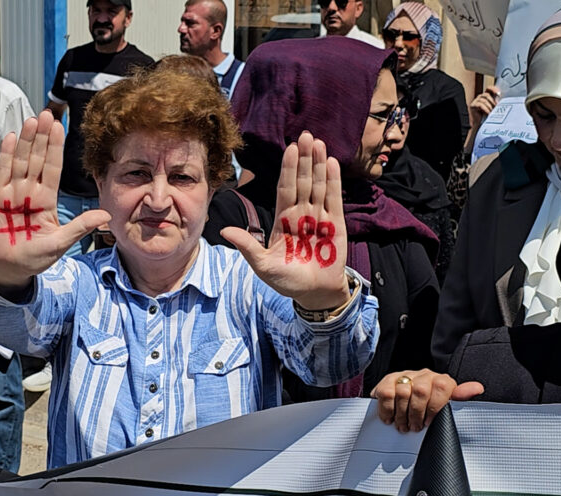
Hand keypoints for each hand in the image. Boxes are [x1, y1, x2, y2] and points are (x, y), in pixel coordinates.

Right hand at [0, 109, 109, 296]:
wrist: (8, 269)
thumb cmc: (33, 257)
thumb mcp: (60, 243)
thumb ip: (80, 227)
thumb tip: (106, 216)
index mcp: (47, 200)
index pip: (53, 168)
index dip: (56, 147)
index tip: (60, 127)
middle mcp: (30, 191)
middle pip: (38, 159)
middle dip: (42, 137)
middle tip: (47, 114)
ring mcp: (12, 192)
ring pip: (21, 161)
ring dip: (26, 141)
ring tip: (32, 121)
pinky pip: (1, 172)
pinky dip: (6, 156)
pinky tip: (12, 138)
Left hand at [222, 132, 349, 310]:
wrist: (314, 294)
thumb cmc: (287, 280)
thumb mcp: (262, 265)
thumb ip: (247, 246)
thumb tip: (223, 230)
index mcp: (283, 220)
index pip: (285, 189)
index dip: (288, 169)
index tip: (290, 149)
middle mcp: (301, 214)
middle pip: (303, 182)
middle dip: (304, 159)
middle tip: (305, 135)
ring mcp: (319, 218)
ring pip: (318, 186)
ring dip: (319, 165)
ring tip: (318, 143)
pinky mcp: (336, 226)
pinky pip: (334, 200)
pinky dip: (333, 182)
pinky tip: (332, 163)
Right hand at [370, 369, 483, 432]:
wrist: (406, 401)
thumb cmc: (429, 408)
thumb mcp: (447, 405)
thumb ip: (461, 397)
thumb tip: (478, 388)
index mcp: (441, 380)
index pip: (442, 386)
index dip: (435, 407)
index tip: (429, 422)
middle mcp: (423, 375)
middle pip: (420, 390)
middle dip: (416, 414)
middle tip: (415, 427)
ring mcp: (405, 376)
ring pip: (402, 392)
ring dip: (402, 415)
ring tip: (403, 425)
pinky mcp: (388, 380)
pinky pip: (386, 393)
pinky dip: (387, 409)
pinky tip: (390, 418)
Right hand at [464, 86, 500, 151]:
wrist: (480, 126)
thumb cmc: (487, 118)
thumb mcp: (493, 108)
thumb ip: (496, 103)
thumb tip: (502, 99)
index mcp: (485, 97)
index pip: (488, 88)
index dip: (493, 89)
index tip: (498, 93)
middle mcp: (480, 98)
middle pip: (487, 94)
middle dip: (492, 101)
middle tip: (496, 107)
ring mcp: (475, 101)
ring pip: (484, 100)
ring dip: (489, 106)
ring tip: (491, 112)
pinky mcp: (472, 106)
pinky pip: (480, 104)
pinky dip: (485, 109)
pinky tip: (488, 113)